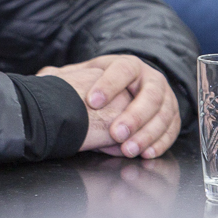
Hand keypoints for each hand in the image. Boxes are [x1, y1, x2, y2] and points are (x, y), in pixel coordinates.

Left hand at [37, 54, 180, 158]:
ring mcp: (165, 97)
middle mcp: (151, 78)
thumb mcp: (89, 75)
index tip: (92, 101)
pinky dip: (161, 142)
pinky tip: (147, 153)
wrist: (134, 86)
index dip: (109, 84)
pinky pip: (172, 129)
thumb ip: (69, 76)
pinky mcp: (173, 115)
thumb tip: (44, 76)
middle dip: (134, 115)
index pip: (122, 70)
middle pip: (149, 94)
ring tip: (129, 149)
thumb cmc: (106, 84)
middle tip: (116, 133)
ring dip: (147, 133)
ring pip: (163, 113)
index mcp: (128, 65)